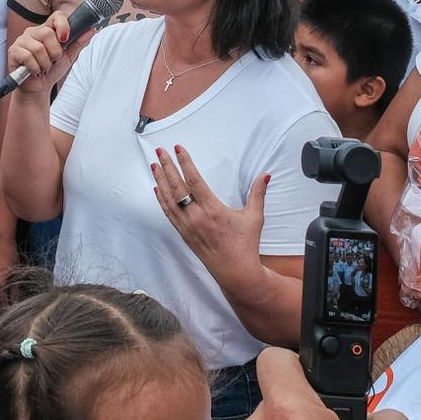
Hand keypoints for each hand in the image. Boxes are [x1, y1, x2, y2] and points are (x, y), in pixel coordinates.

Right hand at [4, 9, 95, 94]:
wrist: (38, 89)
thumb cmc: (51, 71)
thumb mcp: (68, 57)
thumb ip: (78, 43)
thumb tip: (91, 30)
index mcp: (46, 30)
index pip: (56, 16)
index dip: (63, 25)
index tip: (65, 39)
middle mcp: (33, 32)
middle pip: (48, 33)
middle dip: (55, 53)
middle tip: (52, 61)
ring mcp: (21, 41)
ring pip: (38, 47)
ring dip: (45, 63)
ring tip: (43, 68)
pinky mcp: (13, 51)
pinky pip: (28, 57)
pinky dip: (35, 68)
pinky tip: (34, 71)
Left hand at [152, 148, 266, 279]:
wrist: (235, 271)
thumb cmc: (245, 244)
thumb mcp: (254, 217)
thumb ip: (258, 194)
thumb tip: (266, 175)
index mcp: (212, 210)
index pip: (194, 180)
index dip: (185, 163)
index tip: (178, 148)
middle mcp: (196, 217)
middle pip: (176, 187)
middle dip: (167, 167)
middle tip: (160, 151)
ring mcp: (187, 226)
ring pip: (169, 199)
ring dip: (160, 181)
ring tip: (154, 165)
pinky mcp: (183, 234)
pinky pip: (168, 213)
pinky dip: (161, 199)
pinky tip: (157, 188)